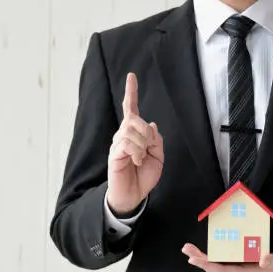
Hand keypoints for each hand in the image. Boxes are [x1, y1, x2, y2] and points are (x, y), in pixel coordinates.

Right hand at [107, 73, 164, 214]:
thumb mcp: (158, 157)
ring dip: (143, 146)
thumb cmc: (144, 176)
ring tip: (141, 159)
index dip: (131, 92)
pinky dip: (137, 152)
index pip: (131, 109)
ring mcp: (117, 144)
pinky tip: (136, 161)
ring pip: (132, 131)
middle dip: (147, 133)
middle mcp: (123, 135)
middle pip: (135, 119)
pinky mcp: (114, 154)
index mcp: (135, 134)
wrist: (134, 195)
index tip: (132, 76)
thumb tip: (151, 124)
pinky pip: (127, 143)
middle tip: (149, 149)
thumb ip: (156, 140)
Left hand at [181, 244, 272, 271]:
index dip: (207, 264)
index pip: (223, 269)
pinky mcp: (249, 259)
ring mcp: (245, 265)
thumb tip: (263, 260)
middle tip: (186, 249)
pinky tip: (212, 246)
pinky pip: (228, 256)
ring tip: (192, 248)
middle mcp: (243, 270)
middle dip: (201, 258)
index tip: (194, 259)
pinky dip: (218, 251)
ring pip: (221, 262)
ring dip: (206, 255)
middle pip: (217, 266)